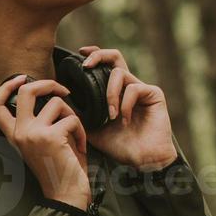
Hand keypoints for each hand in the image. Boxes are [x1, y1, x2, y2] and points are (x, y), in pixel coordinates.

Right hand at [0, 73, 91, 208]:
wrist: (65, 195)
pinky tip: (80, 147)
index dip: (5, 86)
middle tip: (62, 90)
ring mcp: (33, 134)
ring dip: (72, 116)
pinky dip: (81, 131)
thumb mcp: (41, 143)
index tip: (21, 78)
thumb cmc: (59, 169)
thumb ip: (38, 121)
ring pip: (57, 103)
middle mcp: (19, 133)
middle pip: (25, 91)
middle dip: (47, 83)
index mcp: (14, 135)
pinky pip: (72, 119)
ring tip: (75, 135)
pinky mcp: (51, 136)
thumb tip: (49, 93)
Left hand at [76, 46, 177, 171]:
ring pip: (119, 73)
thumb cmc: (120, 146)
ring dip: (110, 93)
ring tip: (110, 115)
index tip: (80, 54)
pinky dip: (124, 104)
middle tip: (86, 66)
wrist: (143, 161)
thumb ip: (81, 114)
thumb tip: (61, 103)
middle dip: (98, 56)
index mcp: (115, 92)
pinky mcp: (154, 94)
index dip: (94, 55)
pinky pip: (134, 88)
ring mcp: (142, 89)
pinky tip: (124, 120)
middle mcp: (129, 86)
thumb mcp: (93, 129)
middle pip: (115, 57)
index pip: (105, 65)